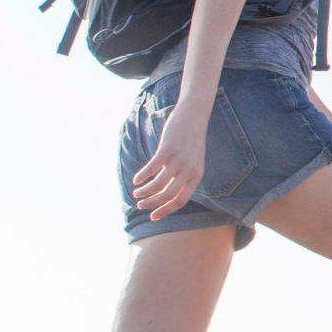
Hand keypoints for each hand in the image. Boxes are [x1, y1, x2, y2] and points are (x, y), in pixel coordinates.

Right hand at [131, 104, 210, 218]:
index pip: (180, 200)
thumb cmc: (190, 140)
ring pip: (159, 184)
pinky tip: (136, 180)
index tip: (153, 216)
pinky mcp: (168, 149)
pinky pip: (153, 168)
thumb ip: (181, 175)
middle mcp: (189, 170)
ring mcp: (179, 160)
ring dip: (145, 191)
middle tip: (140, 205)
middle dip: (152, 203)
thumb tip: (165, 191)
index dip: (165, 210)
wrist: (194, 115)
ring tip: (136, 192)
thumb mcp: (191, 160)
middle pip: (168, 195)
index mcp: (196, 176)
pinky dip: (143, 176)